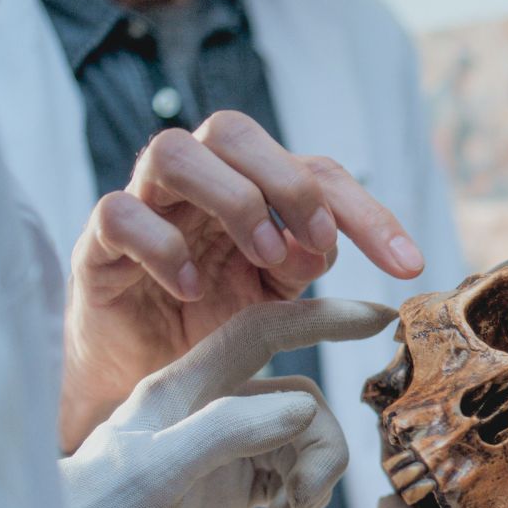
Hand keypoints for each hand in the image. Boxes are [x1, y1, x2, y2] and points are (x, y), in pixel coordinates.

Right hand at [62, 110, 423, 450]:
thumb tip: (324, 243)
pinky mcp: (99, 244)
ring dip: (231, 200)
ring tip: (260, 260)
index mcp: (249, 192)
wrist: (138, 376)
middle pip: (235, 131)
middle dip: (288, 183)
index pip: (314, 172)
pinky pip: (120, 213)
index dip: (366, 212)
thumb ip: (303, 263)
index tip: (408, 264)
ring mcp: (144, 207)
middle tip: (316, 247)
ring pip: (174, 150)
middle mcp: (196, 185)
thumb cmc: (207, 325)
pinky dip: (162, 246)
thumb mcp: (274, 299)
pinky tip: (189, 289)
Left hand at [63, 298, 394, 507]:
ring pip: (301, 446)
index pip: (263, 331)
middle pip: (301, 403)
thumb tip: (306, 410)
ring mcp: (218, 452)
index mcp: (182, 388)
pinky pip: (288, 484)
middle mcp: (206, 411)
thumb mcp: (153, 472)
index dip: (322, 317)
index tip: (380, 317)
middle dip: (320, 453)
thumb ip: (227, 432)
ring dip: (309, 490)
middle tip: (299, 505)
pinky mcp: (225, 491)